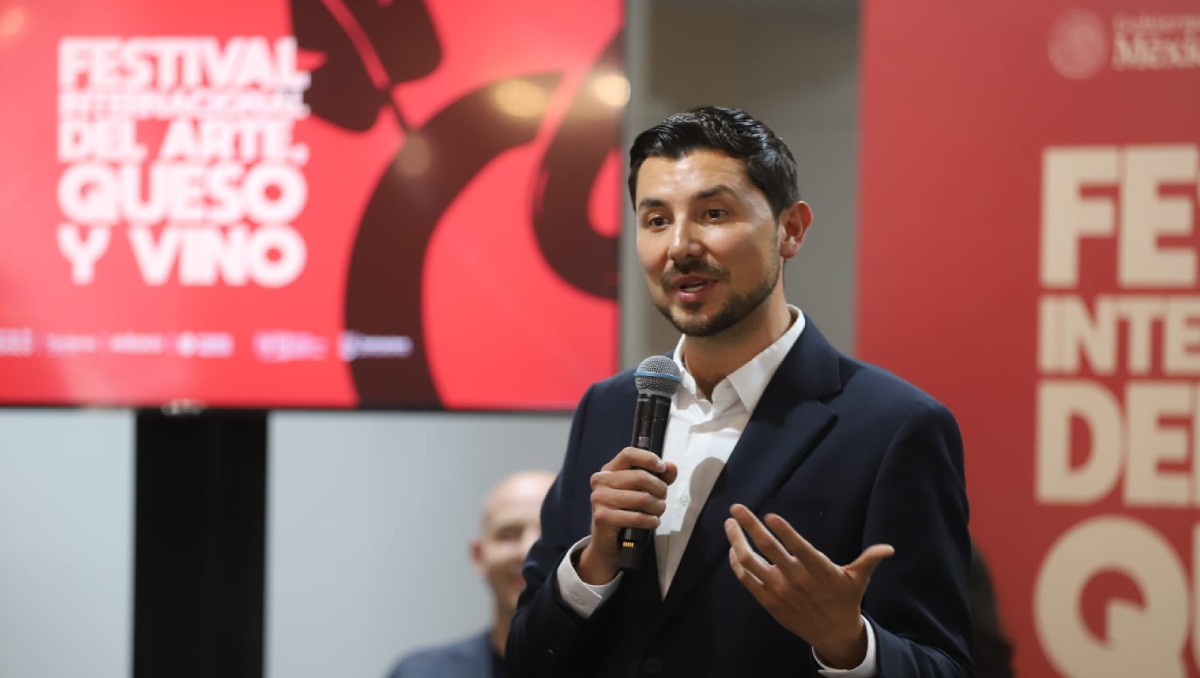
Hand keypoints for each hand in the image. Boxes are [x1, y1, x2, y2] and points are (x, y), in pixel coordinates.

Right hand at [577, 447, 676, 584]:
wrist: (608, 542)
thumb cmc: (627, 512)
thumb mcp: (643, 491)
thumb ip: (658, 477)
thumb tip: (671, 466)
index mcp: (609, 470)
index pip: (629, 454)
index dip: (648, 458)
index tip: (662, 468)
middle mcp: (601, 481)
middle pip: (640, 477)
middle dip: (660, 489)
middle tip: (662, 498)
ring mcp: (599, 498)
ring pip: (642, 498)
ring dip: (658, 507)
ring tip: (658, 511)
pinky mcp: (602, 517)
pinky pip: (637, 517)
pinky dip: (651, 521)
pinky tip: (652, 522)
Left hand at [724, 503, 893, 668]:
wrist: (832, 634)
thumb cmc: (845, 600)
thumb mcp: (858, 579)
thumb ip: (869, 560)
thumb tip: (888, 549)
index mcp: (819, 570)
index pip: (799, 547)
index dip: (785, 531)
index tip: (770, 516)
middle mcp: (796, 579)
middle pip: (768, 548)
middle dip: (750, 526)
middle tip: (737, 507)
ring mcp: (779, 590)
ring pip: (750, 562)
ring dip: (736, 541)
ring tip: (730, 524)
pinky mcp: (768, 601)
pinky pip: (746, 579)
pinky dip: (736, 563)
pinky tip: (733, 549)